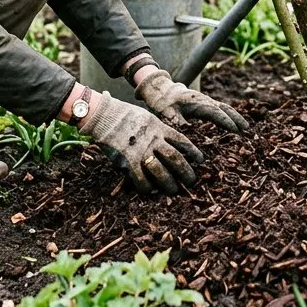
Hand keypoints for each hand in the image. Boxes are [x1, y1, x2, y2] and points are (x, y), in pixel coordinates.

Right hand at [81, 94, 203, 194]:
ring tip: (174, 190)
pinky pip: (141, 179)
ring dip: (170, 184)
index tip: (200, 160)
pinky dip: (147, 187)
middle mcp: (154, 140)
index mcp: (160, 128)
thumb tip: (168, 143)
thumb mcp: (148, 118)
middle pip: (176, 159)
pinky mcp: (129, 160)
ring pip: (162, 171)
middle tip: (191, 181)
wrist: (105, 115)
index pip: (182, 142)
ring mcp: (142, 150)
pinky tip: (151, 191)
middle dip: (186, 172)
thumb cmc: (125, 116)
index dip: (193, 152)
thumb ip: (158, 130)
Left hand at [135, 69, 249, 132]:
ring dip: (236, 116)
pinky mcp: (205, 103)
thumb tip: (188, 134)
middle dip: (237, 119)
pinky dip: (230, 115)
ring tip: (246, 127)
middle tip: (247, 130)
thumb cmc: (163, 104)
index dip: (226, 122)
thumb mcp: (167, 114)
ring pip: (225, 108)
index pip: (215, 112)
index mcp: (197, 103)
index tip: (236, 131)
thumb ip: (178, 123)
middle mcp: (205, 100)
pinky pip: (221, 109)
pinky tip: (235, 123)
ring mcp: (206, 101)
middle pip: (225, 109)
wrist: (160, 90)